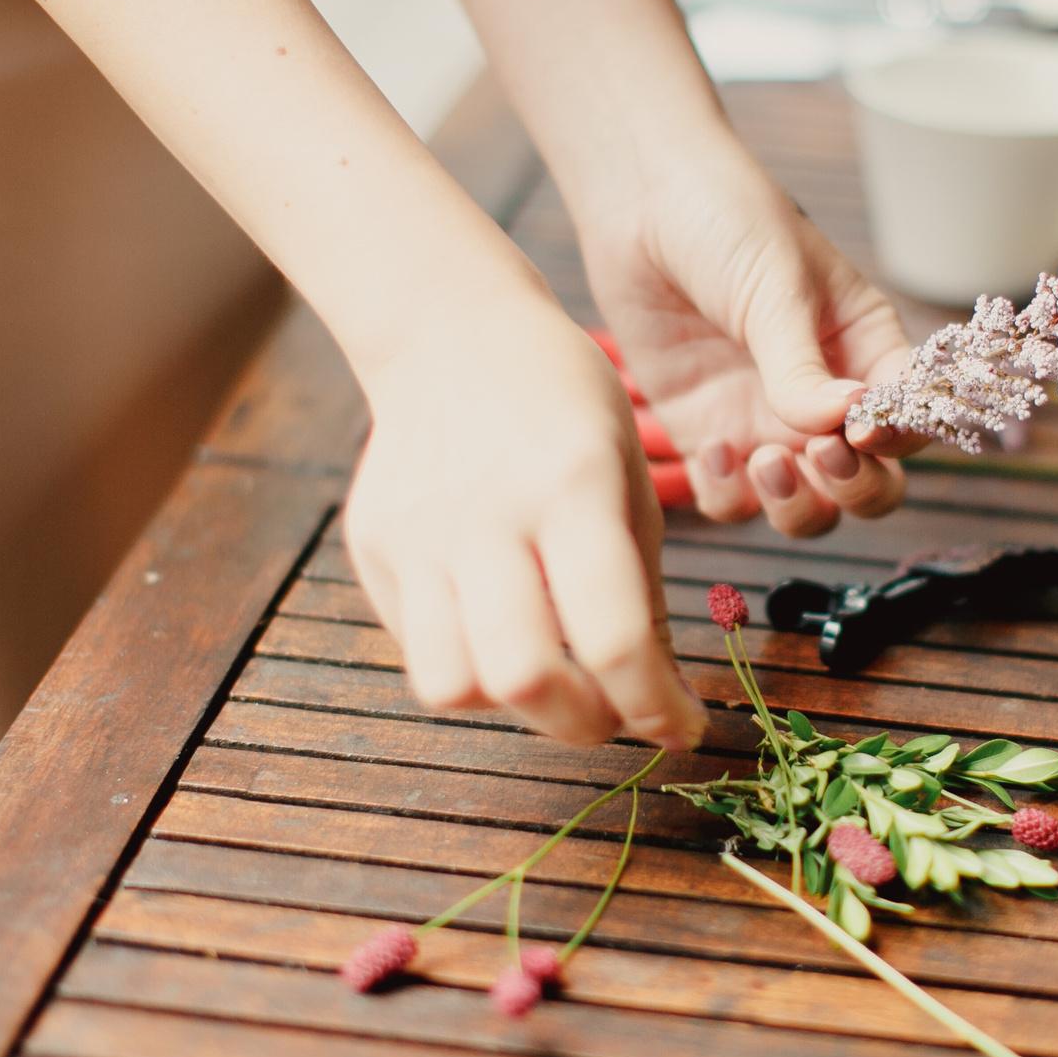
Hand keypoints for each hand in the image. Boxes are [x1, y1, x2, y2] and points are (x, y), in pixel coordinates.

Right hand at [345, 296, 706, 749]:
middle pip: (523, 679)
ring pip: (451, 686)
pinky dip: (470, 671)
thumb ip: (642, 591)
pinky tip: (504, 637)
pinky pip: (419, 651)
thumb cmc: (562, 398)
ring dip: (513, 711)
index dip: (655, 707)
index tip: (683, 726)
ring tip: (555, 683)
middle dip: (583, 725)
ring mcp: (418, 535)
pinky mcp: (375, 549)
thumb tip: (660, 698)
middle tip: (616, 715)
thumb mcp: (630, 476)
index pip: (613, 636)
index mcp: (573, 486)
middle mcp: (488, 514)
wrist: (449, 329)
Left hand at [576, 130, 922, 536]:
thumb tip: (848, 424)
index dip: (899, 437)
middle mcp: (824, 398)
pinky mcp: (707, 435)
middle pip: (871, 484)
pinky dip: (729, 496)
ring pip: (807, 507)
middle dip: (856, 488)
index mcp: (865, 350)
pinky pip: (731, 500)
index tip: (864, 426)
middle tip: (821, 454)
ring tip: (766, 461)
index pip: (910, 419)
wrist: (640, 202)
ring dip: (797, 505)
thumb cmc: (726, 221)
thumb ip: (803, 367)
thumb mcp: (777, 287)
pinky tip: (713, 452)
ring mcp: (765, 422)